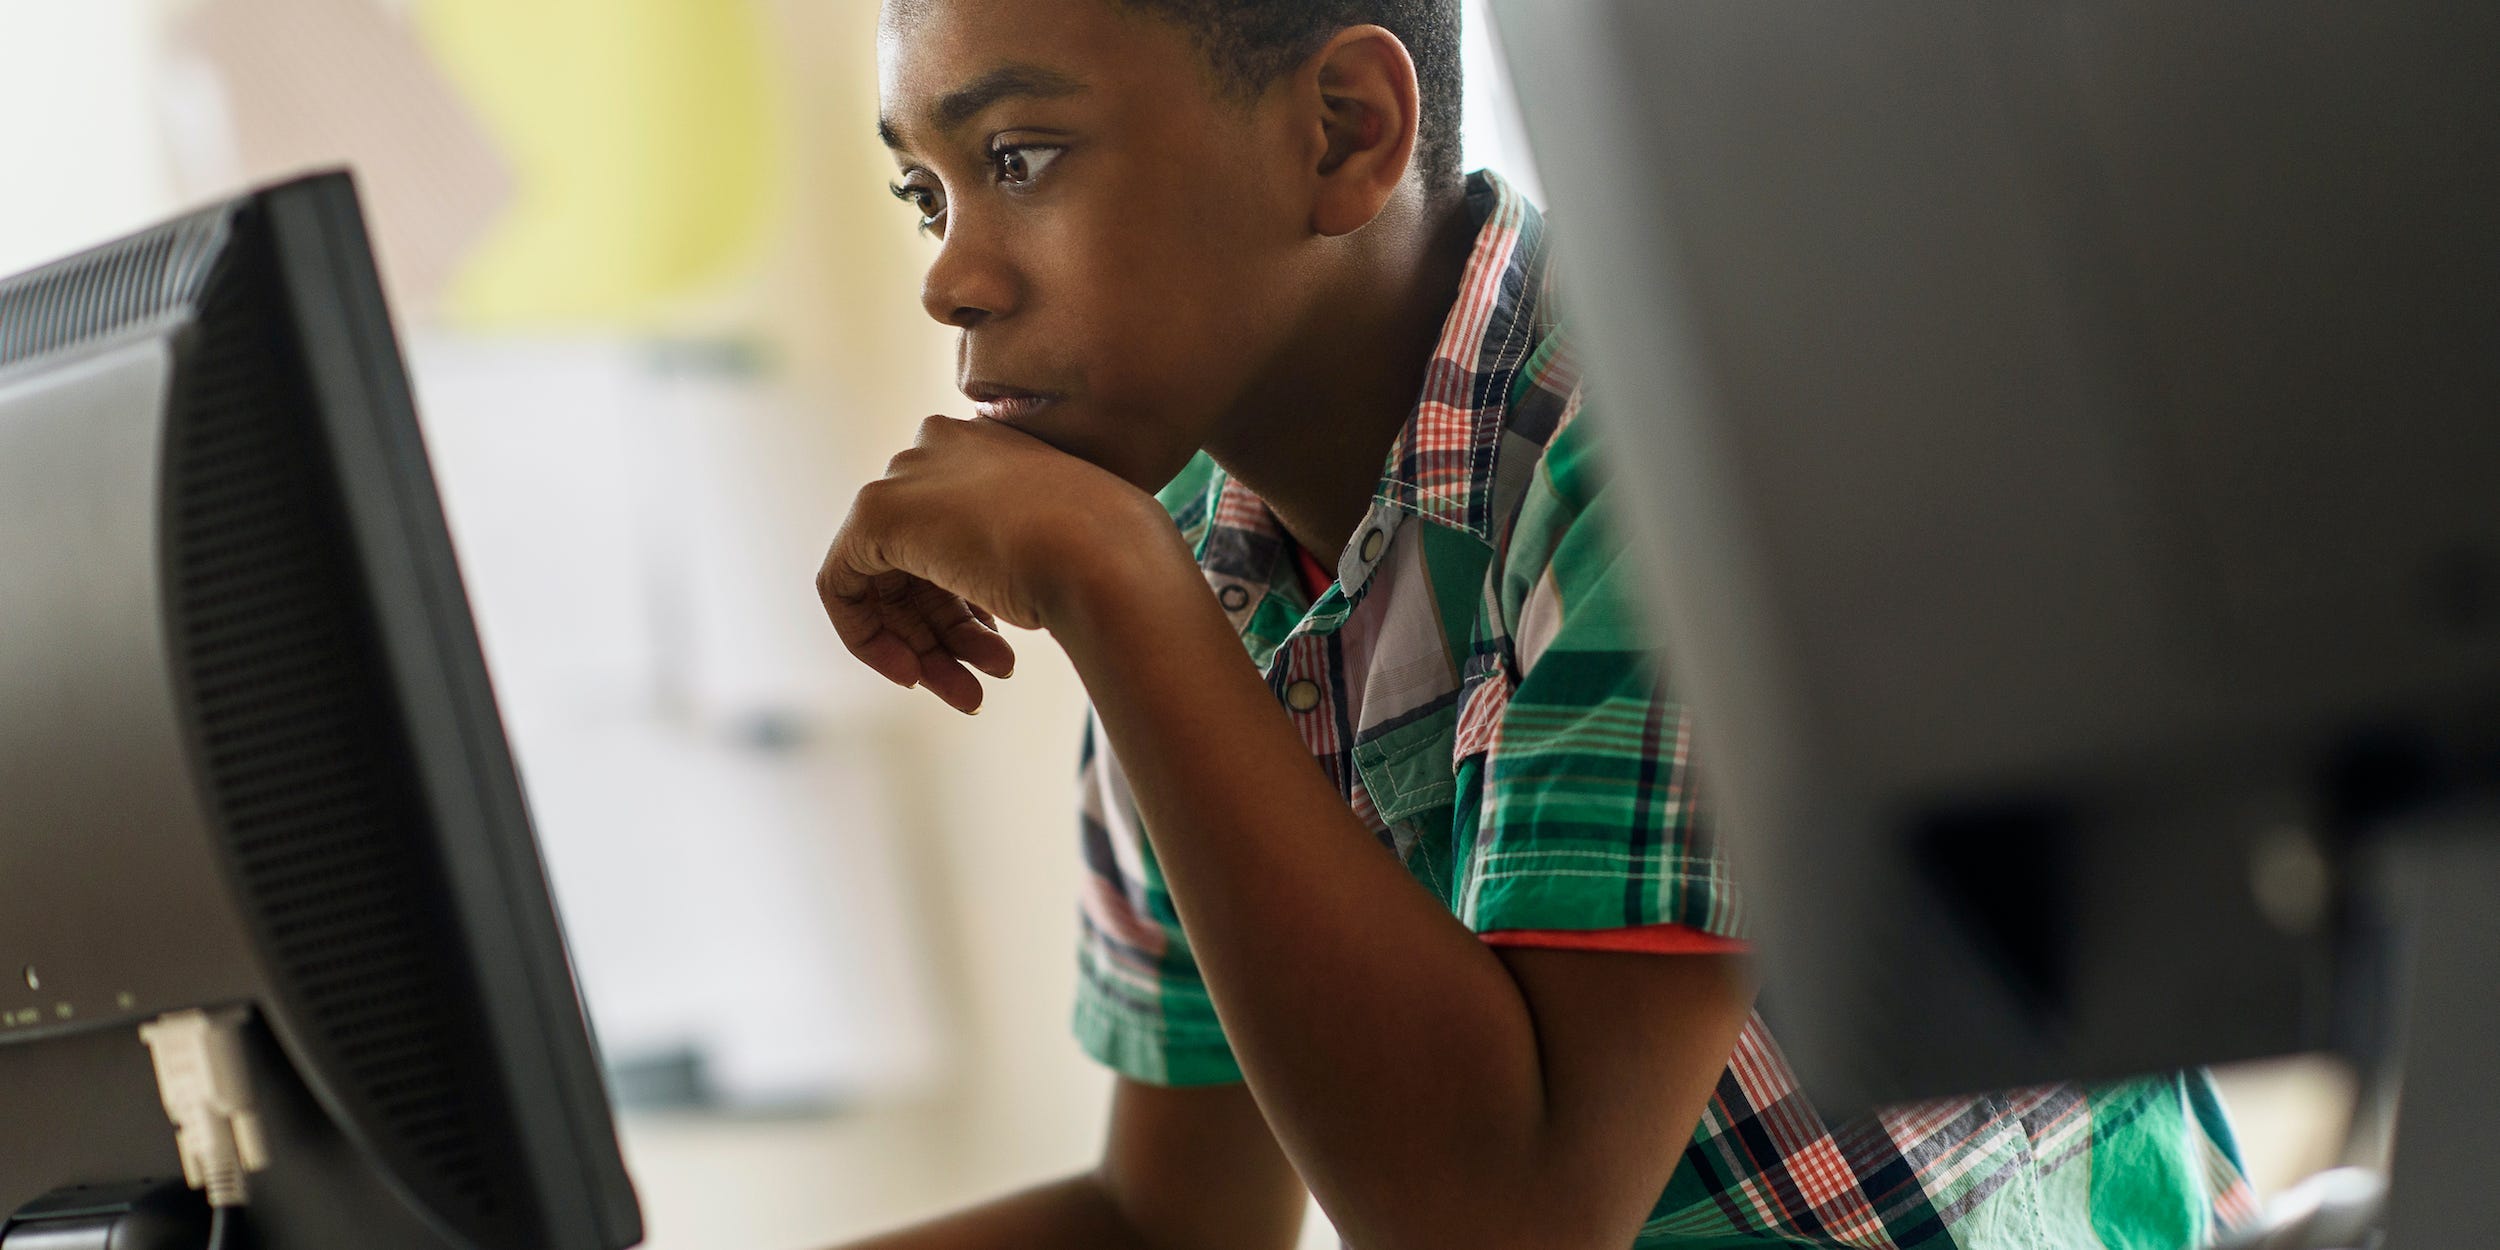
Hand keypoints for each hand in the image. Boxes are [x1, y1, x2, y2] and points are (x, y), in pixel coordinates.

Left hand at [816, 415, 1180, 713]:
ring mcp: (908, 477)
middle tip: (979, 689)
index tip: (998, 653)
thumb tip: (992, 597)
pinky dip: (869, 639)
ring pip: (889, 585)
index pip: (956, 536)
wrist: (1106, 555)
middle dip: (946, 637)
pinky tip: (915, 675)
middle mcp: (942, 448)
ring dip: (927, 651)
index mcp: (991, 445)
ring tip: (972, 696)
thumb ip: (1014, 559)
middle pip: (919, 564)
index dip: (968, 609)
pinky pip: (843, 586)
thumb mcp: (1065, 551)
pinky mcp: (876, 513)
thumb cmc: (1108, 559)